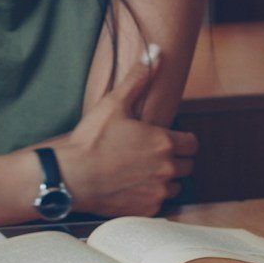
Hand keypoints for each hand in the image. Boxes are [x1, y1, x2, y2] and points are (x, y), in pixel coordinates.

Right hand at [57, 51, 196, 216]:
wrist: (70, 177)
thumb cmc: (91, 140)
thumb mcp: (114, 104)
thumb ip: (139, 78)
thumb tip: (155, 52)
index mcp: (164, 142)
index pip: (193, 144)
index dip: (183, 141)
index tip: (170, 141)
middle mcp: (166, 169)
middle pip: (187, 167)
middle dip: (175, 160)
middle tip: (154, 156)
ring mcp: (156, 192)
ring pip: (175, 187)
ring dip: (165, 180)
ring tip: (143, 172)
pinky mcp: (145, 210)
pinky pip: (158, 204)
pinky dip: (150, 197)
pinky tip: (133, 188)